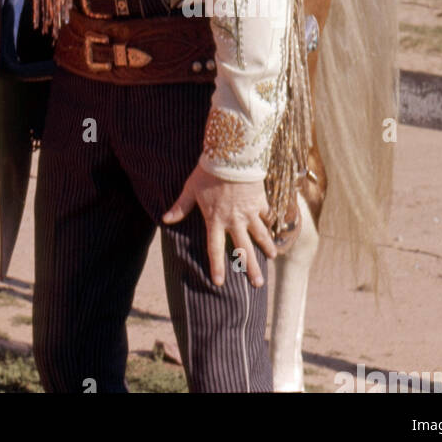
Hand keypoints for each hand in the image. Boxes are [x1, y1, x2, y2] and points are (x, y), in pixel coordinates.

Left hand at [162, 164, 275, 287]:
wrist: (230, 156)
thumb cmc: (207, 172)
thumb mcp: (190, 189)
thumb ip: (180, 207)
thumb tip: (164, 220)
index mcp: (215, 220)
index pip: (214, 248)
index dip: (216, 266)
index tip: (219, 282)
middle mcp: (234, 221)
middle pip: (244, 249)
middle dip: (251, 268)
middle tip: (258, 284)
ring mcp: (249, 213)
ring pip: (261, 235)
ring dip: (267, 247)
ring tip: (272, 258)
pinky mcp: (260, 202)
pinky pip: (267, 216)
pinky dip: (271, 223)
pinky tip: (276, 229)